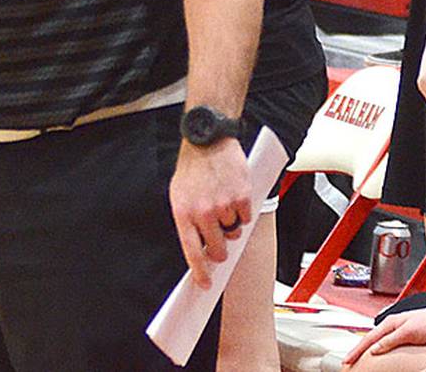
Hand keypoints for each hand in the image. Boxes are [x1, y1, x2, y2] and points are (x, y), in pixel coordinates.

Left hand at [169, 138, 251, 287]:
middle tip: (220, 236)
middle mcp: (203, 212)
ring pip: (234, 233)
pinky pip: (246, 218)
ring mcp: (223, 205)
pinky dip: (243, 211)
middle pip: (218, 249)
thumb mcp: (179, 196)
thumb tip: (200, 249)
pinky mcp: (241, 197)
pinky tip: (234, 195)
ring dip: (231, 224)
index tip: (205, 284)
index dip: (200, 272)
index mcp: (184, 213)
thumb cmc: (192, 169)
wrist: (208, 141)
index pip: (192, 252)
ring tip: (223, 202)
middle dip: (221, 248)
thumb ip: (188, 222)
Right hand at [342, 305, 425, 367]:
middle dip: (357, 349)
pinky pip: (386, 343)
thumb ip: (391, 339)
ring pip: (376, 340)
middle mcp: (392, 324)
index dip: (356, 350)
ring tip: (359, 359)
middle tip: (348, 362)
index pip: (368, 338)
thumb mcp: (410, 331)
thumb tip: (374, 349)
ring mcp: (398, 329)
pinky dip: (378, 349)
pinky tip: (379, 355)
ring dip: (366, 349)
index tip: (347, 360)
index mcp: (390, 322)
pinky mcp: (406, 335)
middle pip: (369, 338)